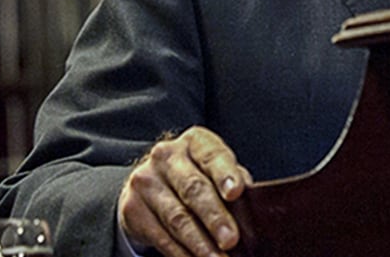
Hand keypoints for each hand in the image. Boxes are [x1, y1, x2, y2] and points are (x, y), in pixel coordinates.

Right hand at [118, 126, 253, 256]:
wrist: (150, 182)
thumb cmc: (197, 175)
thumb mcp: (216, 170)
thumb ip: (235, 182)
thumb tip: (256, 208)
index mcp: (195, 142)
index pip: (212, 156)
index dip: (225, 174)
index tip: (236, 192)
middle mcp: (166, 156)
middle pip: (193, 188)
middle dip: (214, 217)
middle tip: (231, 239)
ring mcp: (146, 181)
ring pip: (177, 217)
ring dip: (199, 244)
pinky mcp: (133, 208)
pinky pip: (161, 236)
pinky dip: (181, 253)